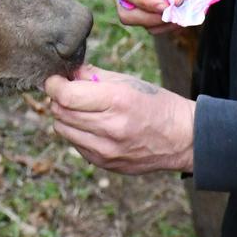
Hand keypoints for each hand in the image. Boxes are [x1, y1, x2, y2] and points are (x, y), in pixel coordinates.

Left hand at [43, 65, 194, 174]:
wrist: (182, 139)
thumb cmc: (156, 104)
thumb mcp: (129, 82)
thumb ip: (94, 76)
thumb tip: (68, 72)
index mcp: (117, 101)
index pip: (66, 96)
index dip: (54, 85)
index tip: (55, 80)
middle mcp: (110, 128)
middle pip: (60, 112)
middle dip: (58, 98)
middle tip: (68, 91)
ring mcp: (106, 150)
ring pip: (63, 130)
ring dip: (65, 117)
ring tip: (81, 109)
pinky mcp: (105, 164)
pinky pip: (76, 145)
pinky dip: (77, 133)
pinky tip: (93, 126)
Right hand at [114, 0, 224, 33]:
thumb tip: (171, 1)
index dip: (146, 2)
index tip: (170, 6)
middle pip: (127, 12)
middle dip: (153, 16)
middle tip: (177, 13)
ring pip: (141, 22)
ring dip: (165, 22)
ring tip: (185, 11)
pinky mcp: (155, 5)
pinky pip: (156, 25)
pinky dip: (171, 24)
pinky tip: (186, 12)